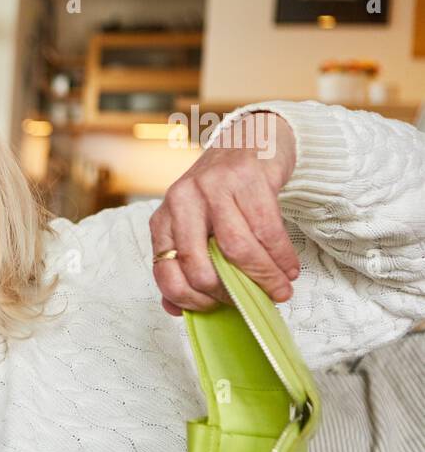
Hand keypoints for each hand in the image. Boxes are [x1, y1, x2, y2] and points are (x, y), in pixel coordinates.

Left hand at [149, 111, 299, 315]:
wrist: (248, 140)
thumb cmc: (221, 194)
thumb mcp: (193, 225)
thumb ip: (184, 264)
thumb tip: (177, 310)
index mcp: (163, 220)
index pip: (165, 273)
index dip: (191, 300)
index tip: (217, 309)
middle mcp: (181, 202)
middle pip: (200, 266)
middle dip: (230, 293)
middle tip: (253, 302)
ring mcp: (212, 188)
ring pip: (237, 250)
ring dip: (264, 278)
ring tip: (281, 290)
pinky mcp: (246, 178)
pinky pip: (267, 230)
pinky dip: (281, 257)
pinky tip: (289, 268)